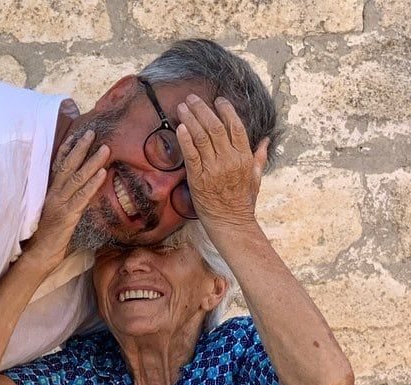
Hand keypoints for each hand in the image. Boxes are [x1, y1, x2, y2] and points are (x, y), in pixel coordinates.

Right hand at [27, 130, 108, 269]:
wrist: (39, 254)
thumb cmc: (48, 236)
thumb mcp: (55, 213)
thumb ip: (64, 200)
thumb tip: (79, 191)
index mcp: (49, 192)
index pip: (58, 166)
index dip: (67, 150)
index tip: (76, 135)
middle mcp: (53, 194)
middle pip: (67, 166)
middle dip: (80, 148)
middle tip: (92, 132)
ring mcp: (59, 204)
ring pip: (77, 178)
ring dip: (92, 162)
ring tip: (105, 149)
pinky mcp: (67, 215)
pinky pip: (81, 197)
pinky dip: (92, 184)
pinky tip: (102, 174)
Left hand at [176, 94, 269, 229]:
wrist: (230, 223)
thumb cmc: (242, 202)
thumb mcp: (256, 177)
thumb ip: (259, 157)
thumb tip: (267, 140)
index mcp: (244, 157)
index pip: (236, 126)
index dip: (226, 110)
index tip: (218, 100)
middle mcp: (229, 160)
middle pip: (215, 127)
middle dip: (203, 109)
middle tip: (192, 98)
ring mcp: (213, 169)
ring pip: (201, 137)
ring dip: (191, 119)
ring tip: (182, 107)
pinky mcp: (198, 178)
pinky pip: (191, 155)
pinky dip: (185, 139)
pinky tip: (180, 127)